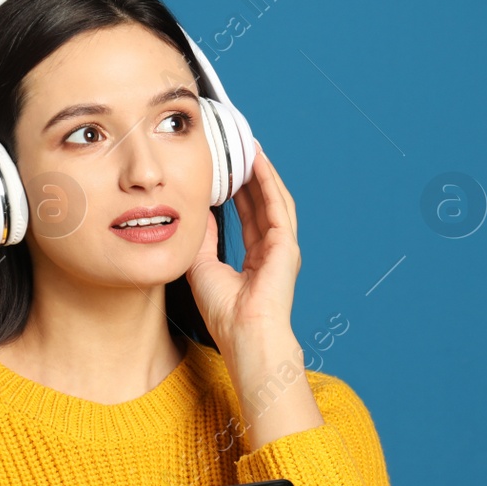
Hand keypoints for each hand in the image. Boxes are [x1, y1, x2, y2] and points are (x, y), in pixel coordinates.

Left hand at [185, 145, 300, 346]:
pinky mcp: (286, 245)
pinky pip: (276, 206)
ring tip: (250, 150)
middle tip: (240, 152)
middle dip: (252, 178)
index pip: (250, 219)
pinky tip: (257, 163)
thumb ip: (204, 239)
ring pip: (273, 200)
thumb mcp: (202, 267)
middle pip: (263, 205)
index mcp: (257, 262)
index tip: (229, 173)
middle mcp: (273, 252)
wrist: (244, 335)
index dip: (240, 195)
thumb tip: (200, 212)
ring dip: (262, 174)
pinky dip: (268, 182)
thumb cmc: (224, 314)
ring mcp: (283, 248)